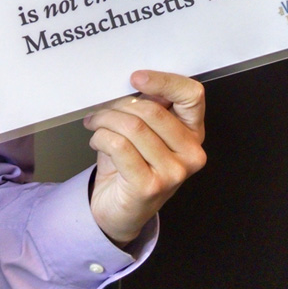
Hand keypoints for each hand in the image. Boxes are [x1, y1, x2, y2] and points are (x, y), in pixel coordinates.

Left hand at [83, 70, 205, 245]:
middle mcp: (190, 153)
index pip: (192, 95)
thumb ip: (144, 109)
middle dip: (117, 106)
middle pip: (152, 110)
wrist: (118, 210)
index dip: (163, 81)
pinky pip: (118, 145)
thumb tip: (131, 83)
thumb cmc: (129, 166)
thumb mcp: (141, 133)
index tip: (135, 78)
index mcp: (192, 133)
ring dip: (104, 120)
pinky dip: (100, 137)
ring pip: (132, 126)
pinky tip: (96, 141)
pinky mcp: (150, 186)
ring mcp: (173, 172)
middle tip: (101, 112)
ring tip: (95, 125)